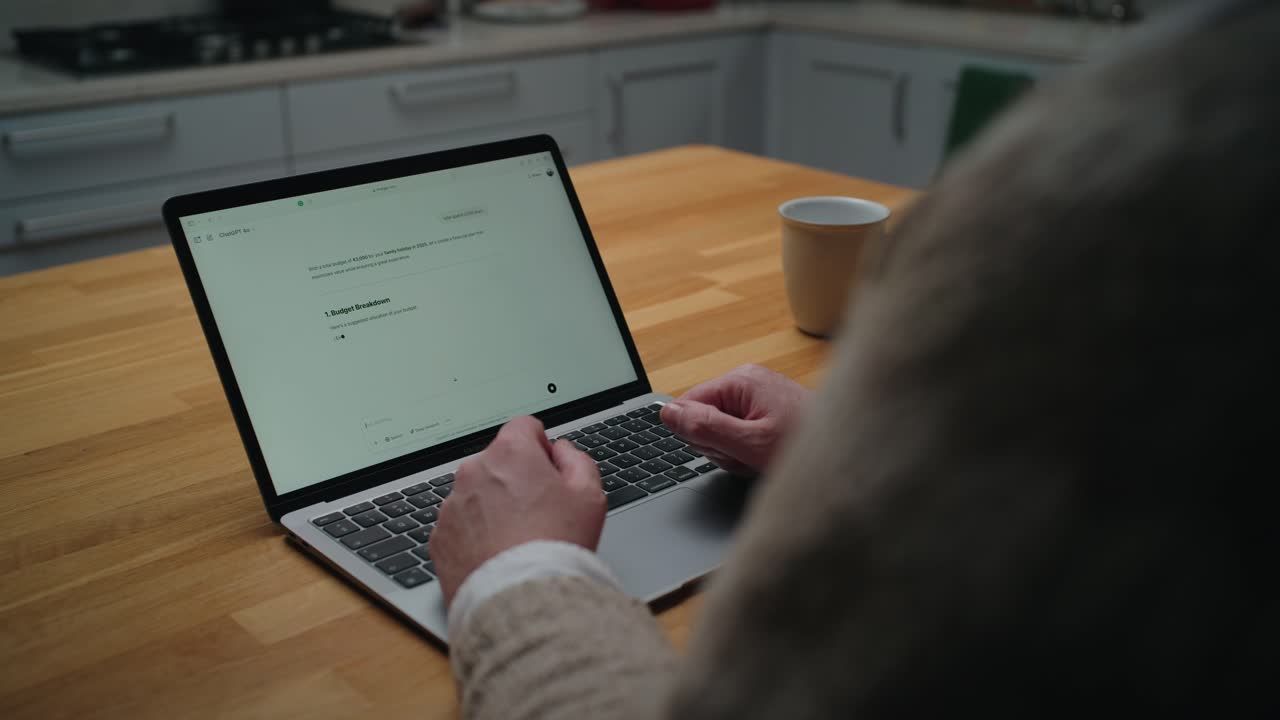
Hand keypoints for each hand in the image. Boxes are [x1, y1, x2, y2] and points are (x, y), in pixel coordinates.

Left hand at [428, 416, 605, 605]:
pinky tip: (497, 554)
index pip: (524, 427)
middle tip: (540, 512)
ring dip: (494, 507)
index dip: (542, 447)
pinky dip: (475, 535)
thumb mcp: (589, 496)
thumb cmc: (556, 545)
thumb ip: (578, 461)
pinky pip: (460, 526)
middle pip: (498, 463)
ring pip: (476, 494)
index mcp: (511, 453)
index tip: (549, 469)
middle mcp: (474, 472)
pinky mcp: (439, 537)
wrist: (520, 598)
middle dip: (516, 479)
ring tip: (517, 539)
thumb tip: (563, 451)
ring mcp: (451, 505)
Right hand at [659, 364, 809, 475]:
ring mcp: (759, 395)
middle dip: (721, 446)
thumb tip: (668, 413)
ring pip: (722, 431)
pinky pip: (741, 434)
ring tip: (764, 456)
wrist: (852, 456)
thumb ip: (705, 428)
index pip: (688, 406)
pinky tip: (768, 456)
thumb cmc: (808, 447)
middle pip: (704, 420)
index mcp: (741, 381)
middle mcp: (749, 381)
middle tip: (750, 455)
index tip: (726, 448)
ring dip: (736, 452)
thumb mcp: (750, 444)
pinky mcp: (769, 409)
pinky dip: (750, 451)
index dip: (700, 436)